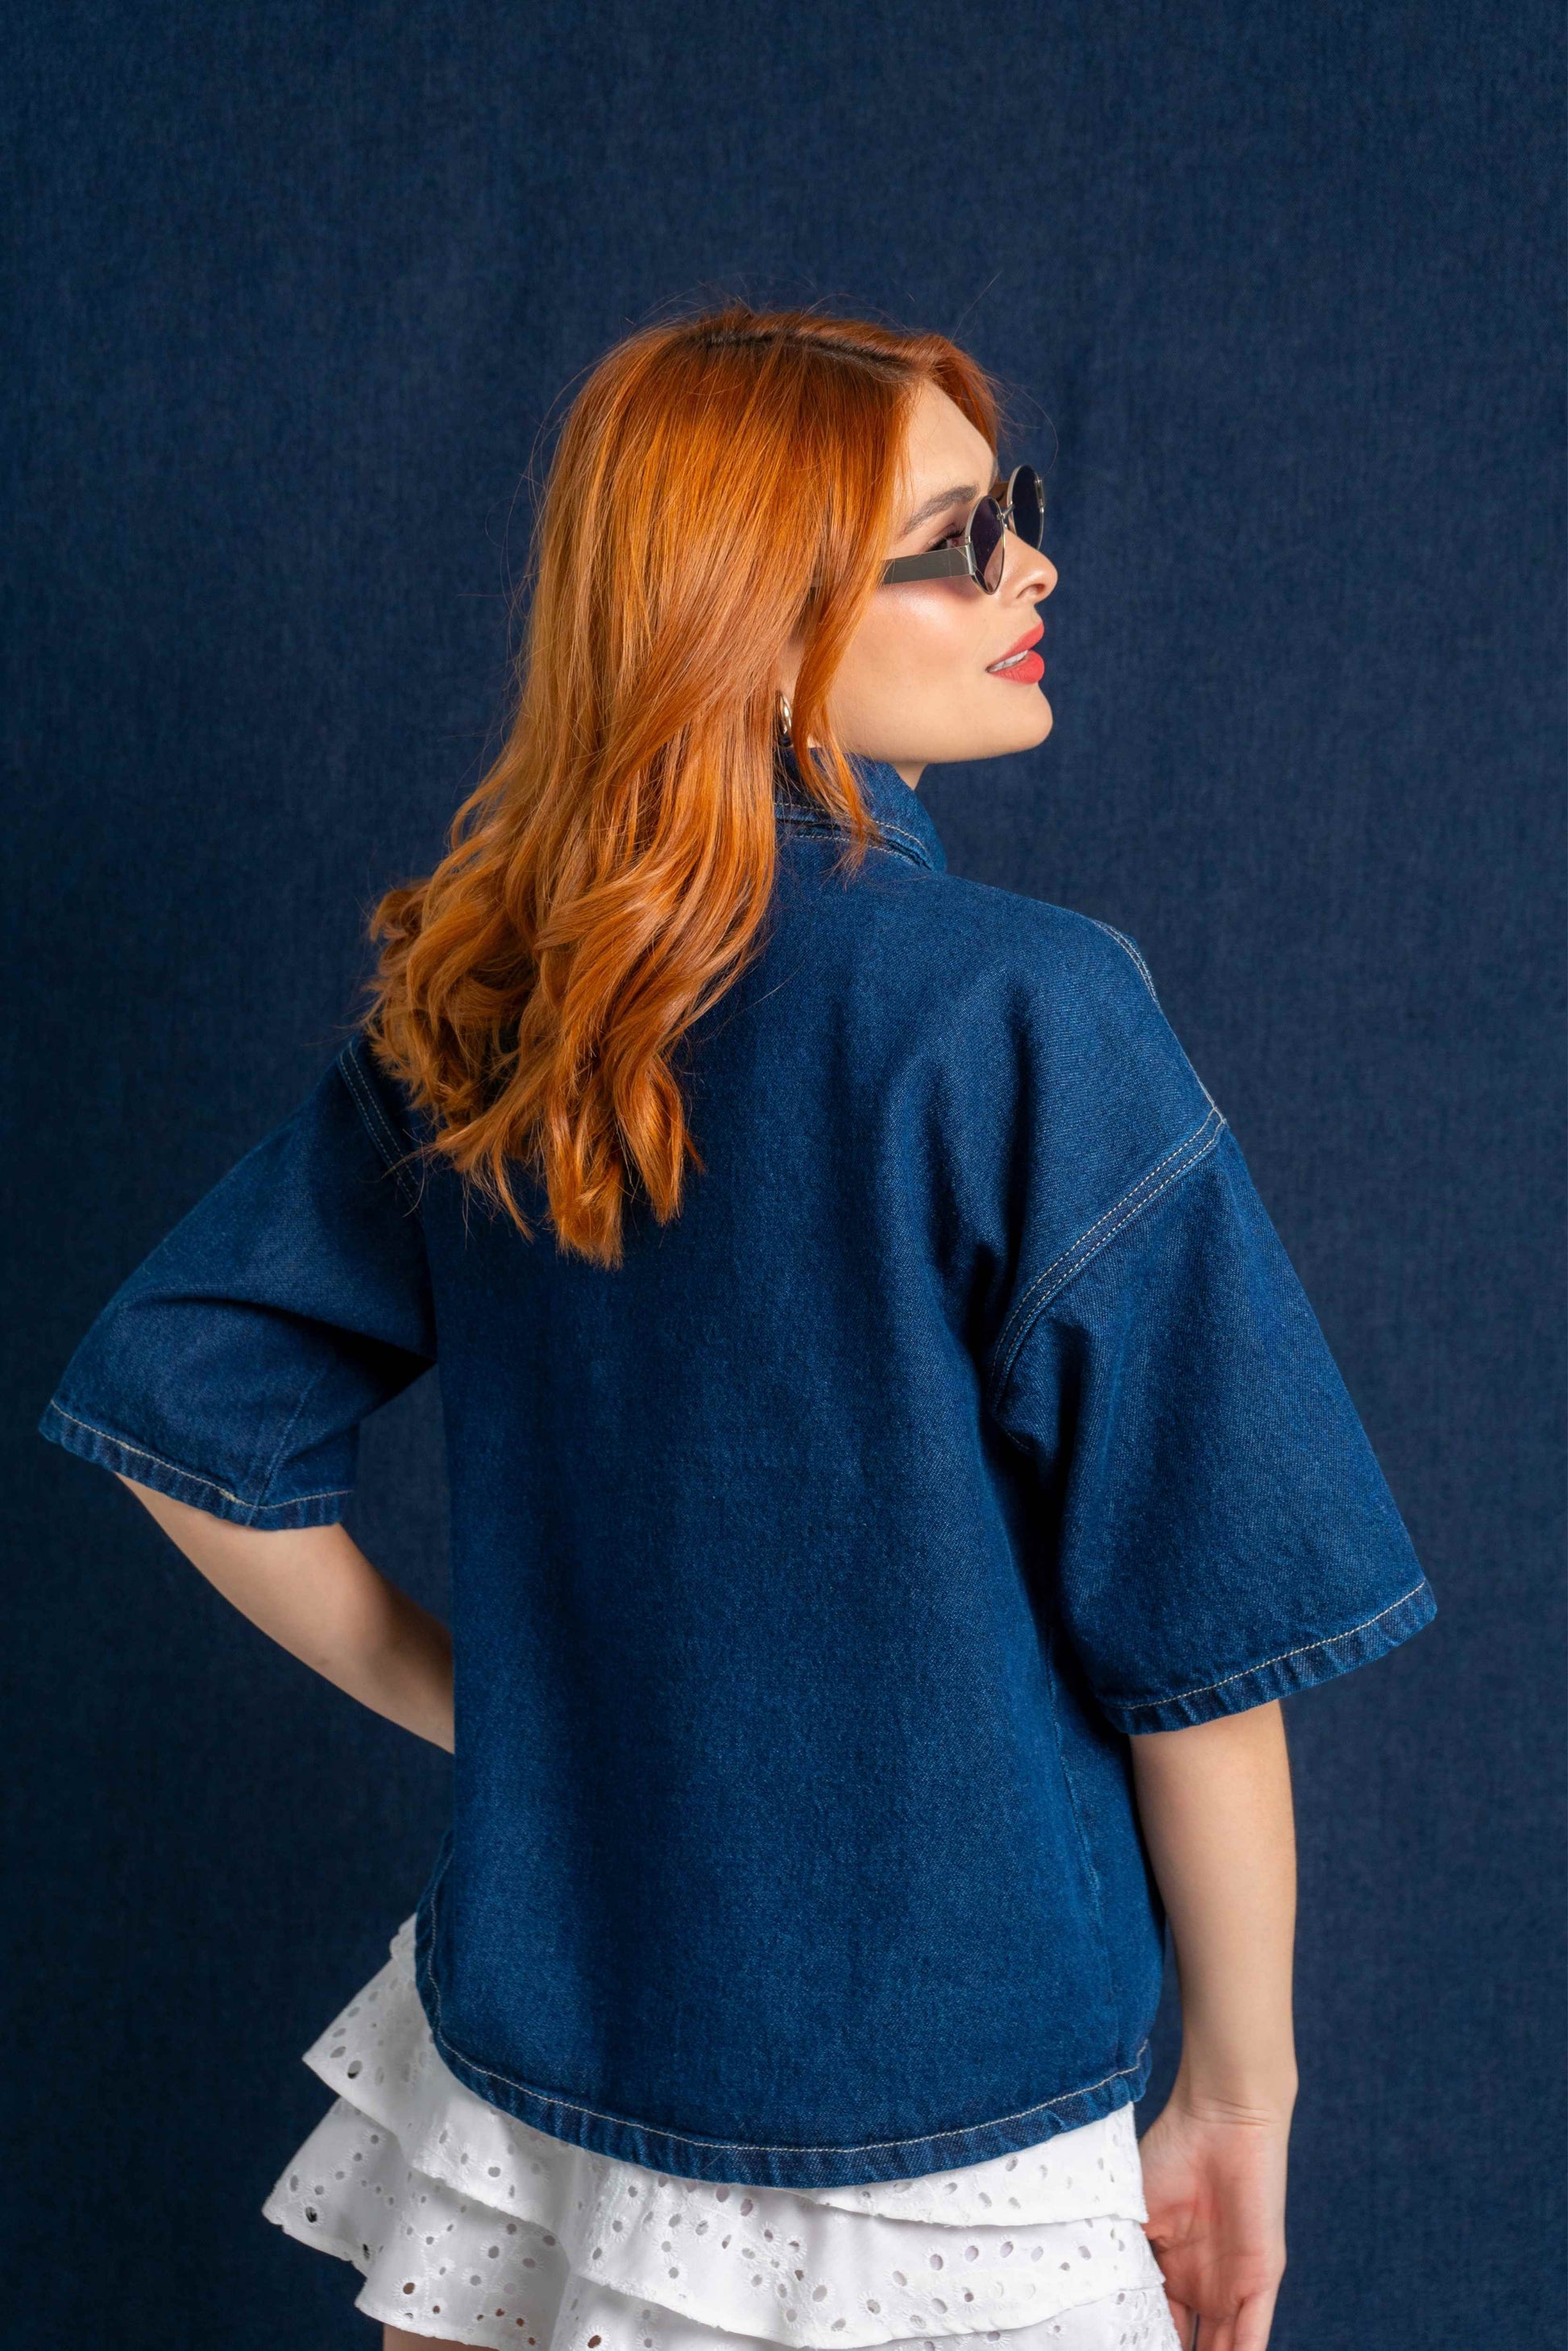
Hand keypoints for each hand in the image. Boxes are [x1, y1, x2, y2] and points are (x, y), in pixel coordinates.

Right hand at [1136, 2085, 1290, 2350]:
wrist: (1218, 2119)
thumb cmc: (1170, 2153)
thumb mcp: (1134, 2216)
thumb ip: (1124, 2263)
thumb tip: (1099, 2310)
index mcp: (1167, 2271)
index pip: (1156, 2327)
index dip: (1139, 2341)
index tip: (1112, 2346)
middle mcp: (1199, 2285)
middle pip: (1188, 2345)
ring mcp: (1231, 2286)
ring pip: (1221, 2349)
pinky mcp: (1261, 2281)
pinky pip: (1253, 2337)